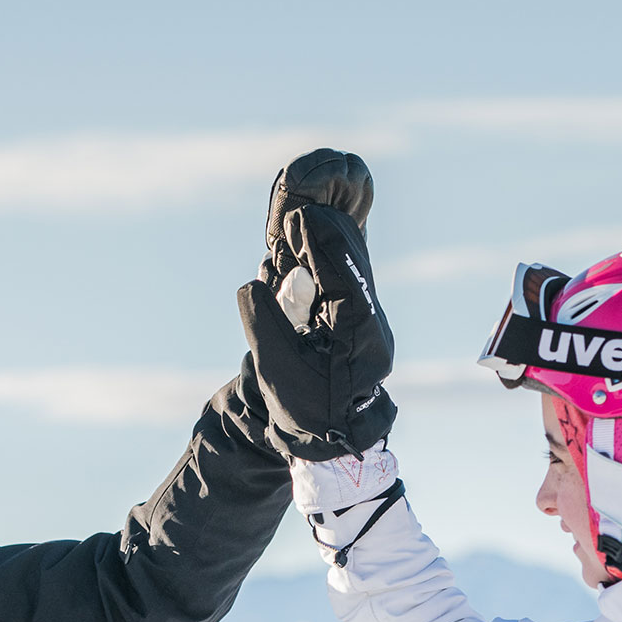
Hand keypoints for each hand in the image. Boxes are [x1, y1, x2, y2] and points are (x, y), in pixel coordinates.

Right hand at [237, 148, 395, 461]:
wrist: (335, 432)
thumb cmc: (305, 410)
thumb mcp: (278, 374)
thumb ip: (264, 327)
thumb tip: (252, 283)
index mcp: (359, 337)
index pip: (344, 280)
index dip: (322, 245)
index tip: (302, 215)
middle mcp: (368, 316)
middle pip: (351, 258)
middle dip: (326, 223)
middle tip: (300, 192)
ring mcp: (363, 308)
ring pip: (349, 256)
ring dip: (328, 223)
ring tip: (308, 188)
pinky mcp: (352, 304)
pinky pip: (342, 262)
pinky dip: (326, 237)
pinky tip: (312, 212)